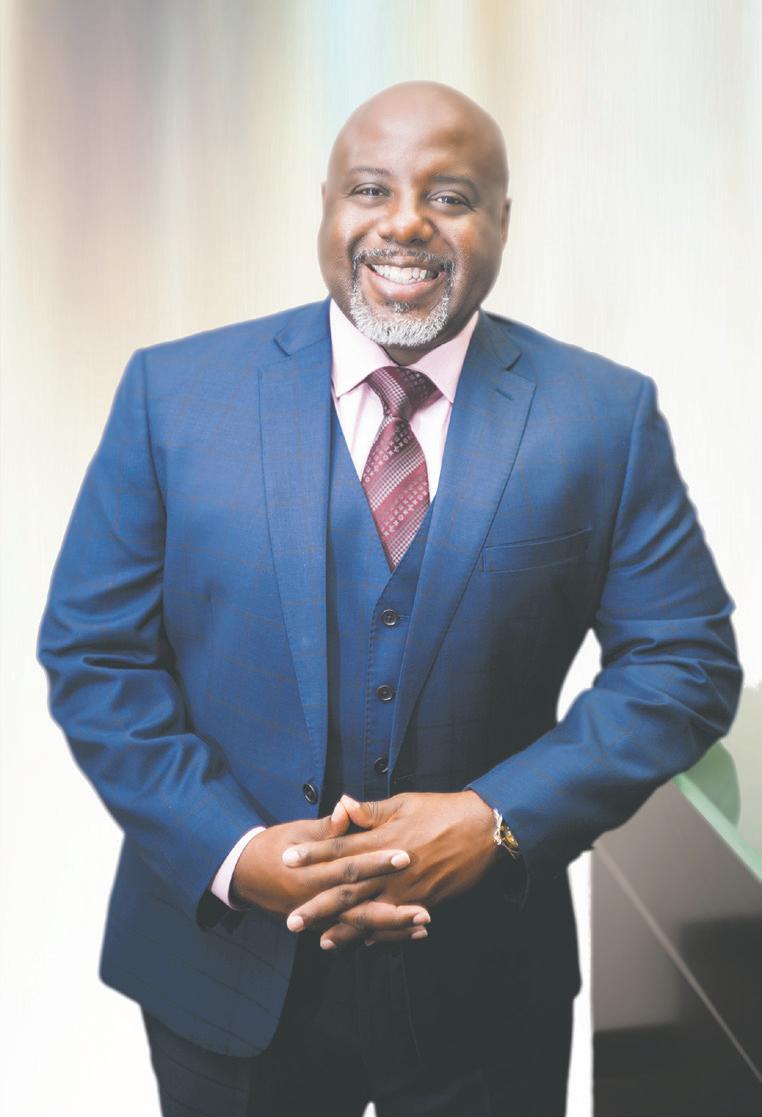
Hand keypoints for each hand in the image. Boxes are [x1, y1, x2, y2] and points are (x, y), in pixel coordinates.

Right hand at [230, 802, 427, 931]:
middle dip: (392, 908)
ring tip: (423, 925)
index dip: (376, 861)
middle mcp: (314, 900)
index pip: (348, 867)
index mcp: (309, 873)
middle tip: (424, 908)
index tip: (405, 855)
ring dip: (392, 928)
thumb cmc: (273, 848)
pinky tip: (407, 934)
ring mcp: (318, 917)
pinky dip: (381, 935)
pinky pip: (354, 932)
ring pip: (359, 925)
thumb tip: (346, 807)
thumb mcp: (296, 833)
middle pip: (358, 906)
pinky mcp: (323, 925)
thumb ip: (326, 827)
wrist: (244, 875)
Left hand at [282, 790, 497, 948]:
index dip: (312, 854)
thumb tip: (342, 803)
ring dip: (344, 930)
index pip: (340, 849)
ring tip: (320, 941)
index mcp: (383, 840)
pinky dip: (380, 935)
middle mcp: (391, 870)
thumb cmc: (443, 810)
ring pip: (369, 914)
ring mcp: (408, 890)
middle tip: (291, 920)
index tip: (286, 860)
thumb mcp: (405, 803)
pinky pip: (397, 923)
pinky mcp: (425, 902)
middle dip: (318, 906)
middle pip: (347, 890)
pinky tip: (363, 943)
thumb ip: (371, 811)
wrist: (484, 830)